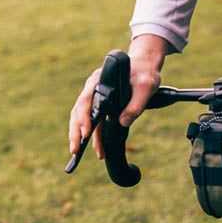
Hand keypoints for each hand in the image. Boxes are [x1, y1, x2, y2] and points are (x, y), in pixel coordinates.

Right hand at [68, 34, 169, 159]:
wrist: (144, 68)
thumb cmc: (145, 75)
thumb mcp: (146, 88)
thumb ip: (136, 104)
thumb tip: (122, 123)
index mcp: (100, 80)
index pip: (87, 100)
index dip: (85, 117)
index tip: (86, 133)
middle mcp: (93, 87)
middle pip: (79, 110)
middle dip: (76, 131)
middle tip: (75, 150)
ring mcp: (94, 96)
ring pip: (82, 117)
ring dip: (81, 136)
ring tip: (79, 154)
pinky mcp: (100, 105)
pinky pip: (93, 121)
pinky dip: (92, 135)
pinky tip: (96, 148)